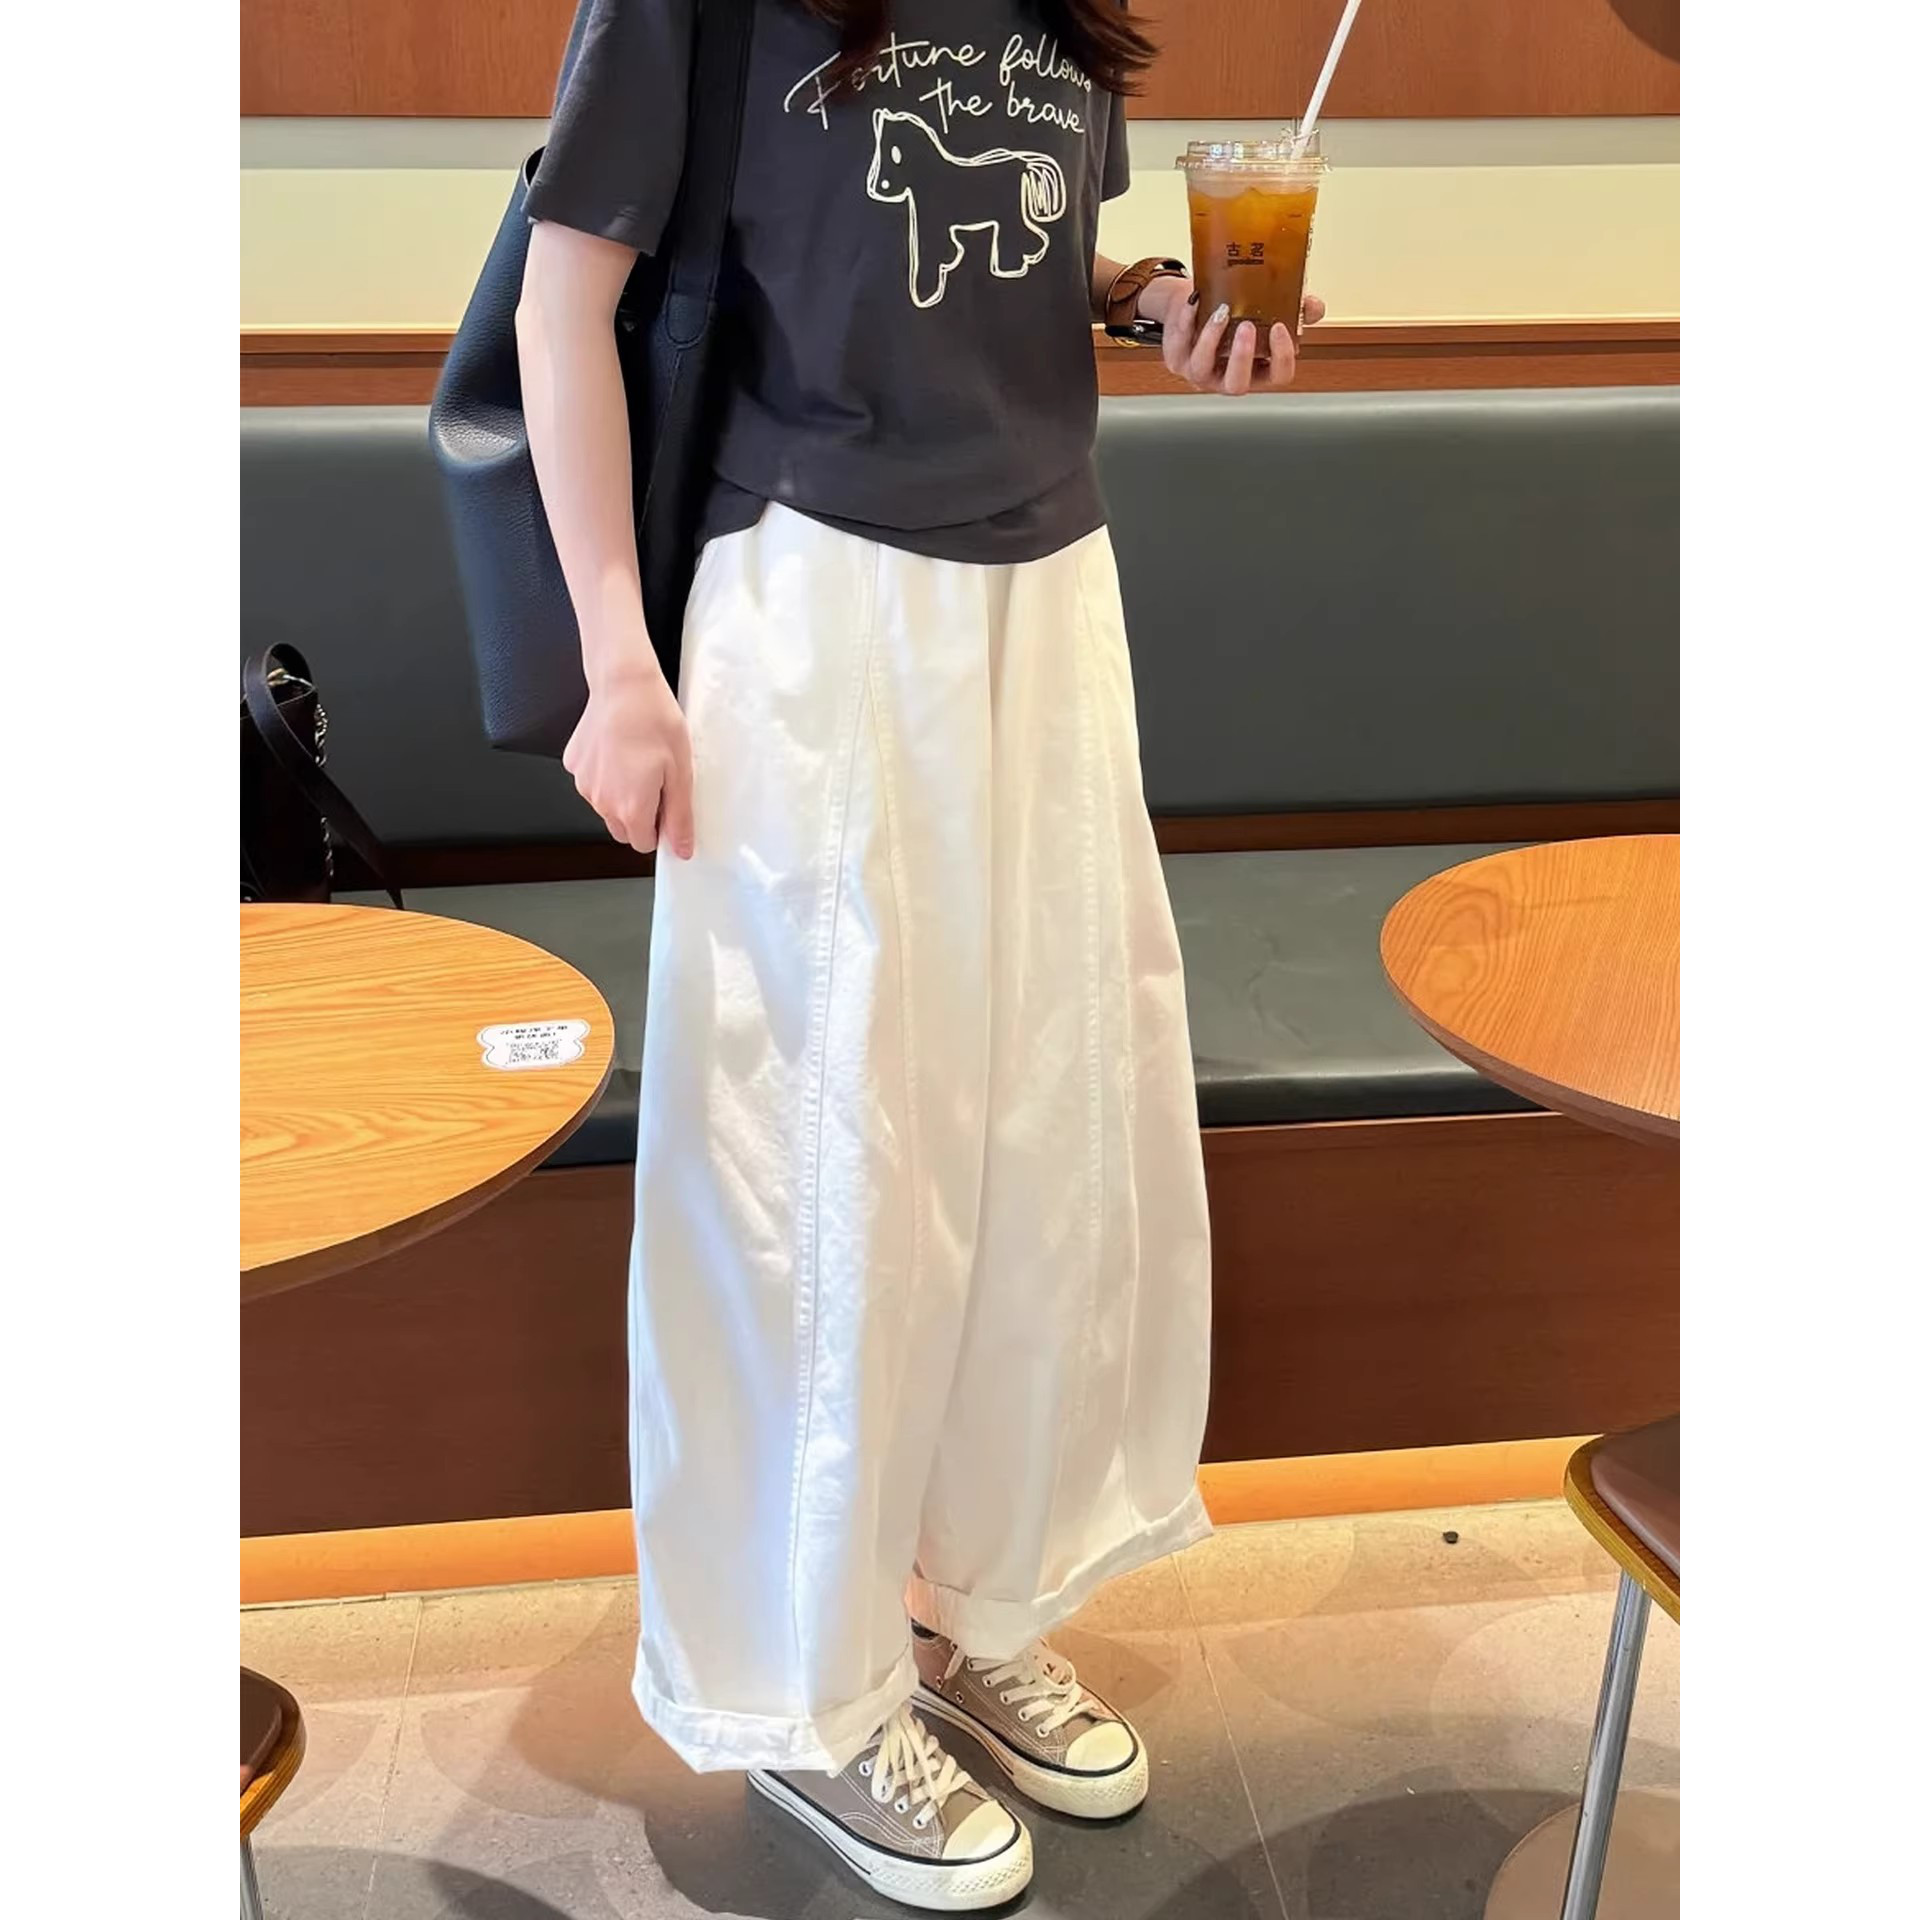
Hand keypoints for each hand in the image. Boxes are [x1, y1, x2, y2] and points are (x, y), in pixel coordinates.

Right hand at [562, 657, 694, 857]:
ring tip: (638, 760)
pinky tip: (620, 750)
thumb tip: (682, 848)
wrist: (624, 684)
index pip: (643, 844)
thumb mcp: (681, 772)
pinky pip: (593, 782)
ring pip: (606, 806)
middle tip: (656, 781)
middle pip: (623, 829)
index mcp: (630, 808)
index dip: (659, 829)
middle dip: (640, 815)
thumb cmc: (654, 720)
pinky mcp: (574, 764)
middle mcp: (602, 801)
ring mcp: (584, 783)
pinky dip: (606, 774)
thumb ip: (680, 817)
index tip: (667, 808)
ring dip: (622, 794)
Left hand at [1146, 277, 1326, 395]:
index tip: (1281, 328)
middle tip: (1248, 327)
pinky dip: (1186, 321)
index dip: (1282, 357)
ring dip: (1212, 338)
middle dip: (1243, 357)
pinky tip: (1194, 301)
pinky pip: (1179, 345)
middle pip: (1237, 383)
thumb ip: (1295, 309)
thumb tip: (1313, 307)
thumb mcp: (1266, 310)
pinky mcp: (1177, 360)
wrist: (1194, 303)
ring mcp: (1201, 373)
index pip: (1278, 377)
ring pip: (1203, 368)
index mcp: (1258, 370)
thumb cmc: (1235, 313)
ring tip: (1222, 311)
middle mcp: (1229, 377)